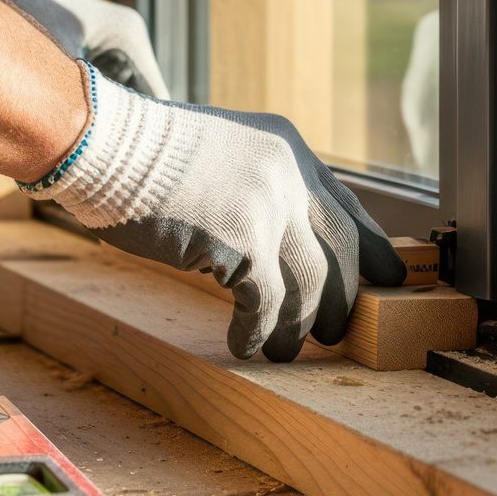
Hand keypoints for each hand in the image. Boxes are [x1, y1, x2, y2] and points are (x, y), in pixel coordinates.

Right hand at [26, 65, 407, 360]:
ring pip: (308, 285)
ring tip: (285, 351)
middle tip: (336, 331)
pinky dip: (256, 332)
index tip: (389, 279)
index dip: (371, 249)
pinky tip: (244, 345)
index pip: (348, 207)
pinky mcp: (241, 243)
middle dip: (342, 299)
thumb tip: (282, 238)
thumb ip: (260, 185)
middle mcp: (290, 176)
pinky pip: (264, 303)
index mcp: (290, 150)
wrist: (107, 144)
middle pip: (340, 253)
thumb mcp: (225, 151)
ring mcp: (269, 209)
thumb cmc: (148, 154)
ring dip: (297, 327)